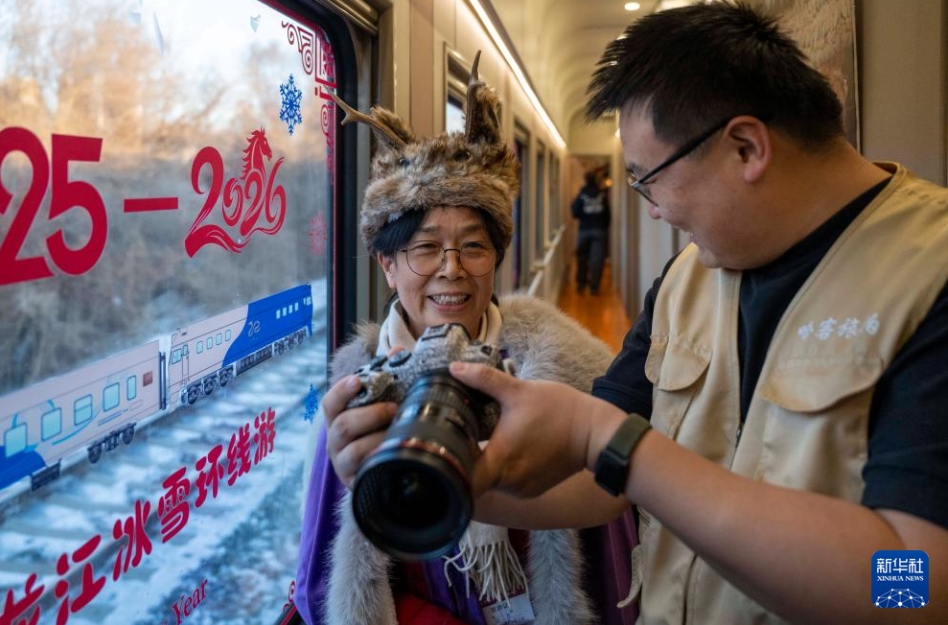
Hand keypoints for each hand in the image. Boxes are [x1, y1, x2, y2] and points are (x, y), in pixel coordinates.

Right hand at [321, 374, 396, 487]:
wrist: (385, 470)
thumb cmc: (379, 429)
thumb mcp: (380, 403)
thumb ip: (385, 377)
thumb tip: (396, 351)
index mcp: (338, 418)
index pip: (330, 402)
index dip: (341, 391)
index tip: (357, 381)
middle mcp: (335, 440)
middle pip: (342, 426)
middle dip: (369, 415)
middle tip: (393, 409)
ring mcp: (343, 463)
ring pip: (353, 450)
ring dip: (377, 437)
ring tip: (397, 432)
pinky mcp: (355, 482)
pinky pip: (365, 472)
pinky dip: (379, 460)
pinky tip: (394, 453)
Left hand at [449, 361, 625, 497]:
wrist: (596, 433)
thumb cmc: (559, 410)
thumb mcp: (519, 390)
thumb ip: (484, 379)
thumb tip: (454, 367)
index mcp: (500, 460)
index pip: (461, 478)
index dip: (447, 466)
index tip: (440, 448)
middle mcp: (508, 483)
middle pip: (473, 479)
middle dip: (464, 459)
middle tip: (457, 436)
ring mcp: (521, 489)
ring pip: (489, 481)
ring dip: (483, 463)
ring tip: (479, 439)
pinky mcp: (532, 490)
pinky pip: (506, 483)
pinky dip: (501, 469)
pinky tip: (502, 448)